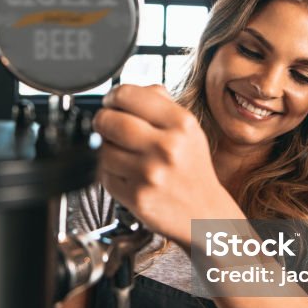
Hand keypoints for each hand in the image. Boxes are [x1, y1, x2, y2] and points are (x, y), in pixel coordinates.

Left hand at [94, 85, 242, 246]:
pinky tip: (127, 173)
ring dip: (106, 148)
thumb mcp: (187, 129)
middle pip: (108, 120)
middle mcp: (166, 147)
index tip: (111, 102)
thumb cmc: (192, 168)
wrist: (204, 214)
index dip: (113, 97)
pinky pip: (105, 174)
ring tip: (123, 153)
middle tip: (107, 125)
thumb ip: (158, 103)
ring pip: (103, 148)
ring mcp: (150, 174)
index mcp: (181, 123)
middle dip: (102, 120)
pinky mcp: (136, 197)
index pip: (128, 95)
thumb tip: (123, 93)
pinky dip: (110, 172)